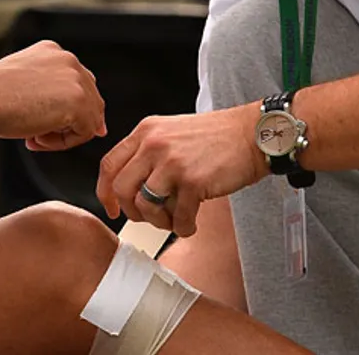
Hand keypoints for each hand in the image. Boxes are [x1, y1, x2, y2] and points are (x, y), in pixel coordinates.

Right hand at [0, 41, 105, 150]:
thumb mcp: (22, 81)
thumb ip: (49, 90)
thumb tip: (79, 112)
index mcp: (54, 51)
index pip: (78, 83)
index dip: (67, 109)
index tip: (44, 122)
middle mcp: (69, 60)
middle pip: (90, 100)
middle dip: (67, 123)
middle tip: (36, 132)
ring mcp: (76, 79)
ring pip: (89, 118)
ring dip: (63, 134)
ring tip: (33, 135)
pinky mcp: (78, 102)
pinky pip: (84, 132)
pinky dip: (62, 143)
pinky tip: (35, 137)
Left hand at [95, 103, 268, 238]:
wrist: (253, 134)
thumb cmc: (217, 137)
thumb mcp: (172, 132)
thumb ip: (148, 152)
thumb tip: (131, 187)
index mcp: (146, 131)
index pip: (109, 165)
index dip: (105, 192)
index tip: (112, 208)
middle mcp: (154, 144)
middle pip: (122, 189)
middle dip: (133, 211)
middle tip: (150, 217)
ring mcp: (172, 162)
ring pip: (145, 206)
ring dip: (159, 222)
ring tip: (175, 219)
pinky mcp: (193, 181)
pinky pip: (178, 217)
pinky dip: (184, 227)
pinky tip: (192, 223)